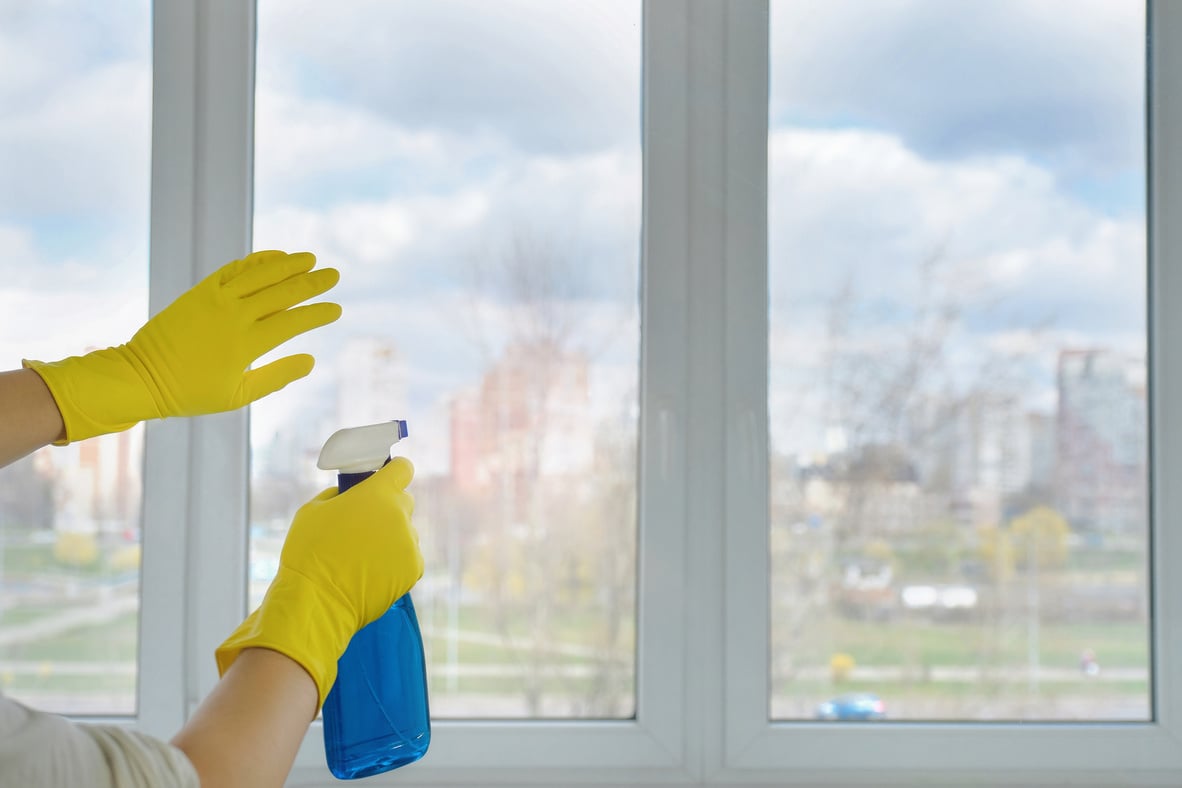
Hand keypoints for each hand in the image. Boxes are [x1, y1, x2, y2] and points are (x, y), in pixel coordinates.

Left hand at [23, 250, 340, 442]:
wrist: (142, 376)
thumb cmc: (191, 393)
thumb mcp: (238, 396)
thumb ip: (277, 377)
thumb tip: (310, 360)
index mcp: (247, 345)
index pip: (293, 322)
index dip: (318, 313)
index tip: (336, 309)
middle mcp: (235, 316)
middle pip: (282, 292)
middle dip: (312, 282)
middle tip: (334, 275)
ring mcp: (216, 299)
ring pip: (261, 274)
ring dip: (288, 265)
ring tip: (310, 259)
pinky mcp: (200, 291)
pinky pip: (234, 269)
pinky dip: (257, 261)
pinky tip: (275, 257)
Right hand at [215, 457, 422, 709]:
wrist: (317, 601)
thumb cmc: (308, 553)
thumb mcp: (314, 510)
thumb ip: (340, 495)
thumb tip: (351, 496)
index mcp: (377, 495)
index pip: (403, 469)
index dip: (394, 472)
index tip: (386, 479)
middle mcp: (399, 516)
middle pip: (403, 503)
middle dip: (387, 509)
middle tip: (363, 526)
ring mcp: (409, 544)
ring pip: (405, 533)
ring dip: (391, 538)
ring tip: (362, 557)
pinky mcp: (413, 569)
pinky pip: (408, 557)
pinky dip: (395, 562)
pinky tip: (371, 572)